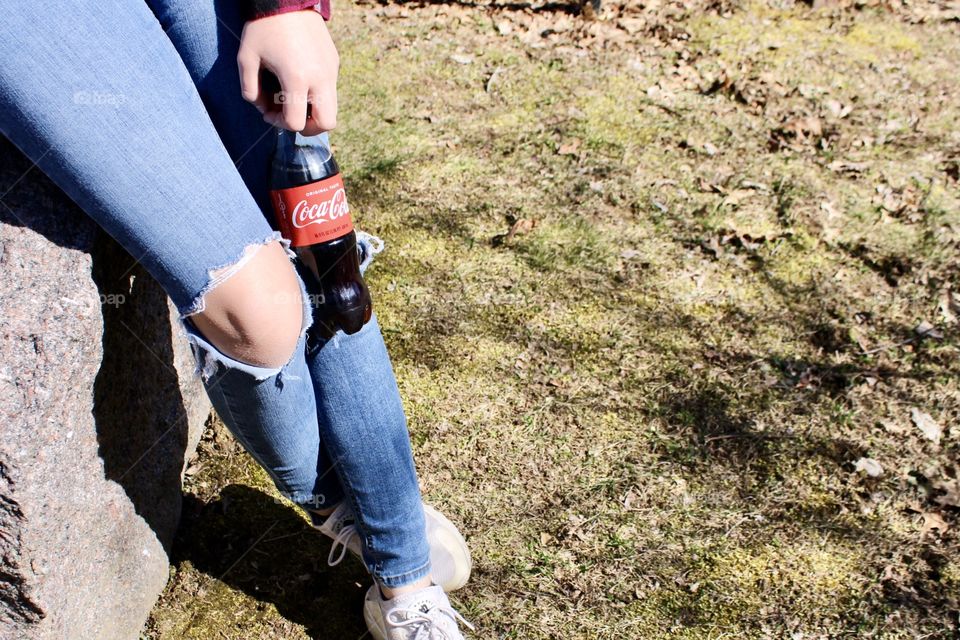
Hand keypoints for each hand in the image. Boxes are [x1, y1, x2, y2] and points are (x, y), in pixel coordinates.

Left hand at [237, 9, 338, 133]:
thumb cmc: (263, 27)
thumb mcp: (246, 58)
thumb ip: (250, 90)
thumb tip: (262, 107)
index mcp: (297, 79)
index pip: (296, 122)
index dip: (280, 124)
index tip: (269, 113)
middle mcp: (320, 78)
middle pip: (327, 123)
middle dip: (309, 127)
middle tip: (292, 116)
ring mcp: (331, 71)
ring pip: (332, 108)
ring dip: (313, 111)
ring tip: (294, 97)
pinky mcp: (334, 63)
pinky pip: (330, 89)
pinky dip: (316, 94)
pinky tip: (300, 78)